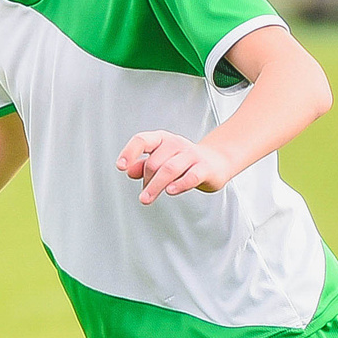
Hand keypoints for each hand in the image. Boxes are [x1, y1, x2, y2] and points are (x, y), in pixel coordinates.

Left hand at [118, 130, 232, 202]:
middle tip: (144, 195)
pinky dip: (179, 184)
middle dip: (146, 180)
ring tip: (146, 198)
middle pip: (154, 162)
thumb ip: (143, 166)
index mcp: (162, 139)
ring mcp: (192, 155)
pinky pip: (191, 176)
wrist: (216, 161)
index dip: (129, 152)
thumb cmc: (184, 161)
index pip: (142, 140)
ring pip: (169, 169)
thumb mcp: (161, 159)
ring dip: (155, 186)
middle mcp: (176, 144)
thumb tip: (129, 171)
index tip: (120, 166)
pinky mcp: (205, 168)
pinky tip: (170, 191)